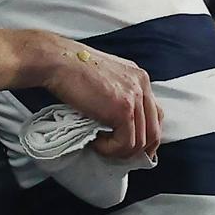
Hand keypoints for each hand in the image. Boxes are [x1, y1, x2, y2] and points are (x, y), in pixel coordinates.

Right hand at [44, 41, 162, 159]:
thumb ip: (118, 94)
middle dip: (138, 149)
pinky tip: (95, 141)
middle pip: (154, 130)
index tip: (130, 145)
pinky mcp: (123, 110)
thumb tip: (117, 120)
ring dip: (119, 150)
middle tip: (117, 153)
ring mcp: (134, 98)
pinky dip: (110, 149)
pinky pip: (125, 143)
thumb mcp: (105, 77)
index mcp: (139, 77)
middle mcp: (142, 85)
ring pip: (141, 141)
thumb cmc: (73, 68)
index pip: (155, 114)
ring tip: (100, 144)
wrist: (59, 61)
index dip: (145, 134)